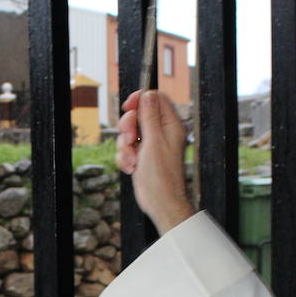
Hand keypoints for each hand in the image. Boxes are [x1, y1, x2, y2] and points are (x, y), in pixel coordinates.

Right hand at [116, 89, 194, 234]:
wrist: (159, 201)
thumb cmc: (162, 175)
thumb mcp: (153, 141)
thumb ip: (150, 116)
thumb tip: (148, 94)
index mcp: (170, 125)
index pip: (156, 99)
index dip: (140, 99)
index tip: (128, 106)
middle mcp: (161, 132)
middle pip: (138, 114)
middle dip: (128, 127)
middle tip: (131, 139)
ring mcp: (150, 144)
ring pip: (129, 132)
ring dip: (125, 146)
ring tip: (133, 159)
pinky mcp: (141, 156)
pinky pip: (126, 148)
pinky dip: (125, 157)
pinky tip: (132, 167)